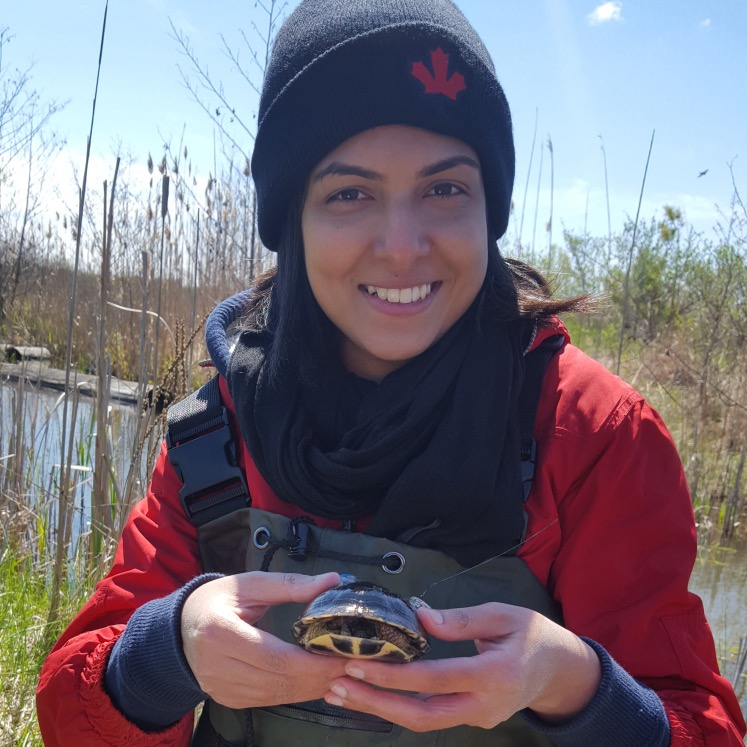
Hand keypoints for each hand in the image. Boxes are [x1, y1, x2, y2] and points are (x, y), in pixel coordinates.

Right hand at [181, 571, 347, 708]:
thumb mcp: (251, 583)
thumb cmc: (218, 600)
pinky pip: (269, 700)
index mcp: (220, 632)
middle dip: (320, 676)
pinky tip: (315, 681)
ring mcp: (221, 688)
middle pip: (279, 680)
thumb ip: (291, 584)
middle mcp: (217, 666)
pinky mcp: (228, 699)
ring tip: (340, 673)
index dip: (314, 662)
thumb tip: (332, 581)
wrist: (182, 627)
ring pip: (277, 695)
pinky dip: (296, 692)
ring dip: (312, 687)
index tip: (344, 654)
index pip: (276, 657)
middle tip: (351, 666)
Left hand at [323, 602, 600, 730]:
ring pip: (423, 722)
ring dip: (381, 709)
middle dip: (375, 703)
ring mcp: (479, 718)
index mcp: (495, 674)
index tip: (358, 665)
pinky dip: (398, 707)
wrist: (560, 671)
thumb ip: (461, 619)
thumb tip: (418, 616)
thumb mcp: (502, 615)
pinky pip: (431, 716)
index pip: (435, 678)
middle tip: (337, 686)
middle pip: (422, 715)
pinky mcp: (473, 720)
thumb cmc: (532, 634)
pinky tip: (372, 693)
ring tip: (342, 692)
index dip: (394, 675)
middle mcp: (484, 705)